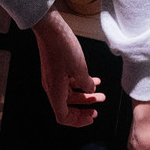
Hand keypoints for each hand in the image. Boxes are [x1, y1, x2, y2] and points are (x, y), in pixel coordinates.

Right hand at [34, 9, 104, 125]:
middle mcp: (52, 87)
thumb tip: (90, 90)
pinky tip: (93, 80)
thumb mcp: (79, 67)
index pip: (63, 117)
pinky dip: (81, 84)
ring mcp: (53, 78)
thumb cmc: (61, 46)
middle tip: (97, 109)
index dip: (77, 121)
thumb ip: (86, 83)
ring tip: (100, 94)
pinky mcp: (55, 70)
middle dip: (84, 108)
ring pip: (70, 94)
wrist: (49, 28)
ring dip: (85, 96)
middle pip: (67, 107)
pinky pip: (69, 83)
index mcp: (55, 91)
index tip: (90, 118)